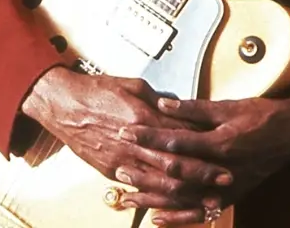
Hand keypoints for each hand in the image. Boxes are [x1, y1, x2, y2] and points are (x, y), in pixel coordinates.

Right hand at [20, 68, 233, 213]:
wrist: (63, 105)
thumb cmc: (95, 91)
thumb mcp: (133, 85)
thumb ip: (159, 99)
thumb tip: (179, 107)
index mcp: (143, 117)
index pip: (182, 133)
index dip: (205, 143)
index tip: (224, 147)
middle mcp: (135, 142)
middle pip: (177, 164)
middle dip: (204, 174)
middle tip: (226, 179)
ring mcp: (122, 160)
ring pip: (161, 183)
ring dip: (187, 193)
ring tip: (208, 198)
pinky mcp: (112, 170)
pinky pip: (140, 188)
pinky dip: (159, 199)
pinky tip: (174, 203)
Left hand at [124, 96, 289, 225]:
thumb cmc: (263, 116)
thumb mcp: (229, 106)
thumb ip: (195, 108)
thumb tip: (163, 103)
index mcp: (221, 143)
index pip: (176, 140)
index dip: (149, 135)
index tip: (126, 130)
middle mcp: (221, 170)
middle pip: (175, 174)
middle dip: (145, 169)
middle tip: (119, 164)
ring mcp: (226, 187)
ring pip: (183, 198)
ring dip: (154, 197)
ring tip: (128, 194)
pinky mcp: (230, 197)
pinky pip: (201, 213)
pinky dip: (178, 219)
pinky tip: (157, 219)